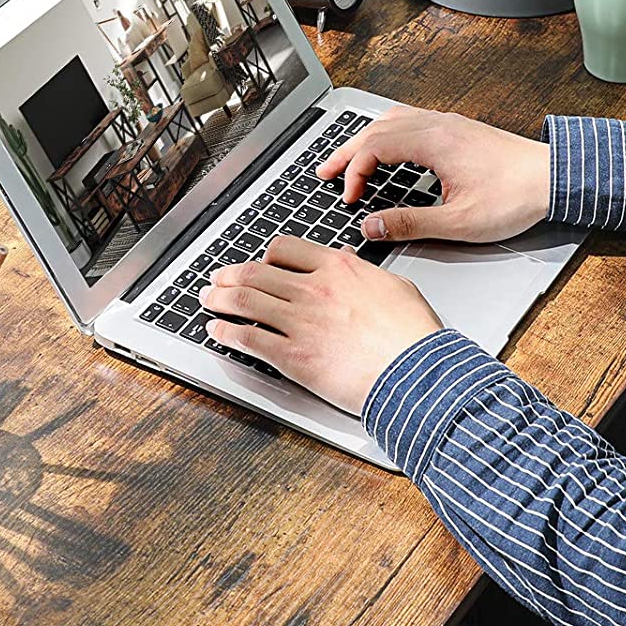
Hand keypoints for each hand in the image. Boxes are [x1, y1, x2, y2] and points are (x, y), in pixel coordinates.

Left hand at [201, 236, 441, 414]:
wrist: (418, 375)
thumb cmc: (413, 337)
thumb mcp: (394, 287)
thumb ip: (363, 273)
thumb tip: (349, 265)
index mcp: (338, 268)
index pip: (284, 250)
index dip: (265, 258)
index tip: (258, 265)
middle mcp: (313, 289)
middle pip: (255, 273)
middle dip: (229, 275)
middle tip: (218, 280)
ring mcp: (300, 322)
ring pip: (244, 301)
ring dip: (219, 299)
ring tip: (208, 300)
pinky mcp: (293, 357)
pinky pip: (248, 339)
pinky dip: (226, 333)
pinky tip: (218, 332)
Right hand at [317, 107, 550, 244]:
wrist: (556, 177)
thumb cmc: (516, 197)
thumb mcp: (459, 222)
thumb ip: (411, 223)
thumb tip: (373, 227)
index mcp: (434, 141)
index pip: (374, 147)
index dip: (354, 173)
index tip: (350, 198)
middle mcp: (437, 124)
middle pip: (376, 129)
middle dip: (347, 152)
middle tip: (324, 172)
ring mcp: (447, 122)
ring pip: (391, 120)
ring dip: (365, 139)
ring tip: (347, 159)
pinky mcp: (457, 128)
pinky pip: (408, 119)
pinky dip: (386, 133)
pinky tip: (385, 147)